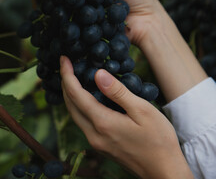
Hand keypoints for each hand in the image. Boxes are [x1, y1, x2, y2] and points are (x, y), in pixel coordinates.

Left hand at [60, 56, 193, 178]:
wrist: (163, 171)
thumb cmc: (158, 140)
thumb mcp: (142, 110)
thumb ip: (118, 92)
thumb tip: (97, 73)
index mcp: (102, 122)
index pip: (75, 94)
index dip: (67, 74)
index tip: (63, 58)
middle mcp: (93, 133)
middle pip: (69, 104)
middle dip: (65, 82)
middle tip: (66, 64)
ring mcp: (94, 141)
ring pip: (73, 113)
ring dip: (69, 94)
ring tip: (72, 77)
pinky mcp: (99, 145)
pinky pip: (81, 121)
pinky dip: (78, 105)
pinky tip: (84, 97)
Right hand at [69, 0, 168, 47]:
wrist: (150, 22)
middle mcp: (92, 8)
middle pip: (72, 2)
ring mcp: (92, 22)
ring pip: (74, 16)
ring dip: (62, 10)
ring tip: (51, 4)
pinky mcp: (94, 36)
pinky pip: (82, 30)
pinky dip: (72, 26)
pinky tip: (62, 20)